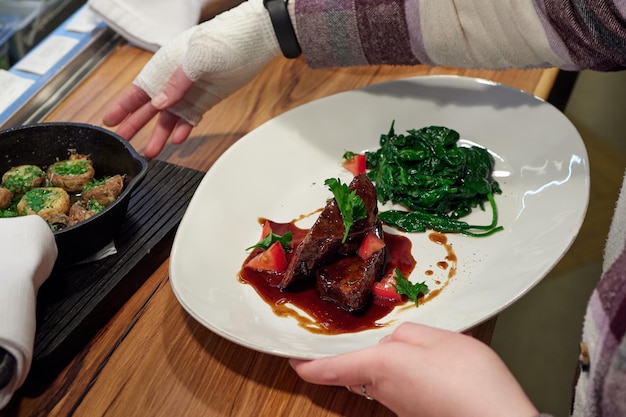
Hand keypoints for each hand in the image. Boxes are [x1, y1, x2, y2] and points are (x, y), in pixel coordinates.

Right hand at [103, 0, 280, 157]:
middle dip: (136, 125)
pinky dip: (183, 130)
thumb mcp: (197, 58)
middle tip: (124, 144)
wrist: (254, 41)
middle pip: (149, 108)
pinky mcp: (205, 101)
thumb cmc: (224, 40)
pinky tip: (177, 140)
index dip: (123, 106)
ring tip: (151, 152)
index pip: (138, 89)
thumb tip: (159, 103)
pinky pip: (189, 119)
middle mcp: (173, 82)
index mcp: (165, 66)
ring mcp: (189, 93)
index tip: (110, 122)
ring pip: (169, 118)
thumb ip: (177, 82)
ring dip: (160, 134)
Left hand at [289, 323, 537, 416]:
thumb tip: (392, 343)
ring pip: (376, 378)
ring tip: (392, 342)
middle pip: (353, 372)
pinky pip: (397, 387)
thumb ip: (407, 335)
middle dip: (346, 356)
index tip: (291, 357)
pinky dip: (398, 372)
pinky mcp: (416, 411)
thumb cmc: (468, 380)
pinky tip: (422, 363)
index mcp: (380, 366)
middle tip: (344, 336)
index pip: (327, 368)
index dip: (305, 363)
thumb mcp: (436, 338)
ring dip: (376, 362)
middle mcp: (383, 390)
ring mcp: (399, 405)